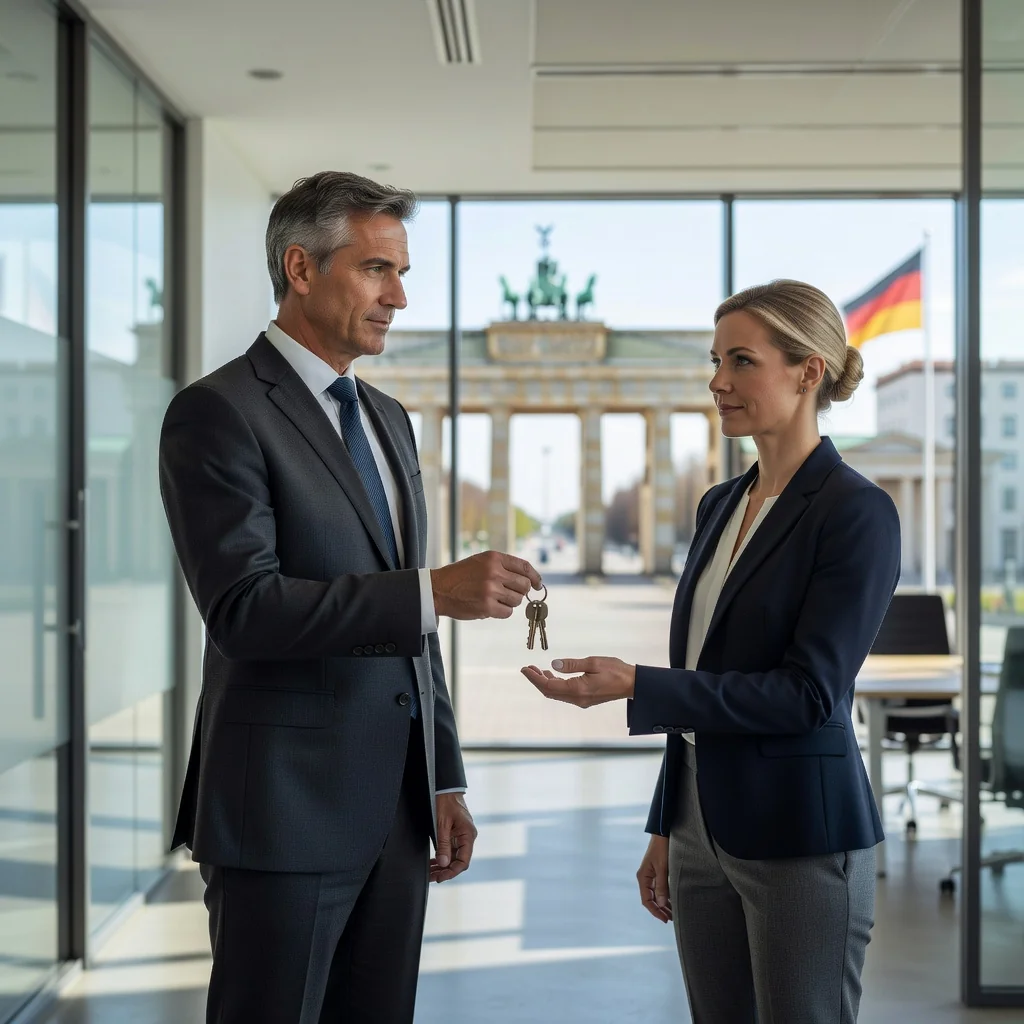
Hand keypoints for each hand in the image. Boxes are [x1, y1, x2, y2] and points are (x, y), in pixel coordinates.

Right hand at [431, 551, 541, 620]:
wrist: (438, 589)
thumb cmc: (460, 576)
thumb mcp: (481, 562)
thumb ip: (503, 566)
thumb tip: (529, 579)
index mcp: (494, 558)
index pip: (524, 567)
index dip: (534, 577)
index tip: (537, 584)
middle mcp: (494, 572)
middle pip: (523, 585)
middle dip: (520, 591)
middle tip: (508, 593)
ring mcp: (491, 590)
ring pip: (517, 600)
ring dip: (509, 602)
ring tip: (494, 599)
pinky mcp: (486, 606)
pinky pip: (507, 612)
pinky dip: (502, 612)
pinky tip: (490, 607)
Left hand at [431, 793, 476, 882]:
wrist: (446, 789)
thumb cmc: (445, 803)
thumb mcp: (442, 824)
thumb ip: (443, 845)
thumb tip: (444, 864)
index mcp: (468, 835)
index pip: (463, 861)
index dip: (452, 872)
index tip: (440, 878)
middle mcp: (467, 838)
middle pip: (459, 861)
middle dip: (445, 871)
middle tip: (431, 878)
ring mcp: (462, 836)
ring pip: (454, 857)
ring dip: (443, 866)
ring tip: (430, 874)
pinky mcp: (456, 834)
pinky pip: (451, 850)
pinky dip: (442, 858)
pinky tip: (433, 864)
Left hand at [520, 657, 635, 707]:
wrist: (632, 684)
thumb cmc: (616, 670)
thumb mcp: (593, 662)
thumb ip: (572, 664)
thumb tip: (553, 665)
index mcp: (578, 689)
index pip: (549, 686)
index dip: (534, 678)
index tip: (525, 669)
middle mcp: (578, 699)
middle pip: (550, 692)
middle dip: (537, 680)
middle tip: (527, 668)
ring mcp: (581, 701)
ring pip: (556, 694)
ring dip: (545, 683)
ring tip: (537, 670)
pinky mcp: (585, 699)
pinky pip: (564, 694)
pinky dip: (555, 685)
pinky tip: (552, 675)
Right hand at [637, 835, 671, 922]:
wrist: (662, 833)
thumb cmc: (662, 849)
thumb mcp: (662, 868)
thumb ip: (662, 886)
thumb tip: (662, 904)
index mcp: (643, 877)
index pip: (647, 900)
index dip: (655, 911)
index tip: (665, 919)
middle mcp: (645, 878)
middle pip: (651, 899)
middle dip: (660, 910)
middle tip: (671, 919)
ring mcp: (651, 875)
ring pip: (656, 895)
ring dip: (663, 904)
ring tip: (673, 914)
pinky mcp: (657, 872)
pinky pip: (660, 888)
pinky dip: (666, 896)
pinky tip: (673, 901)